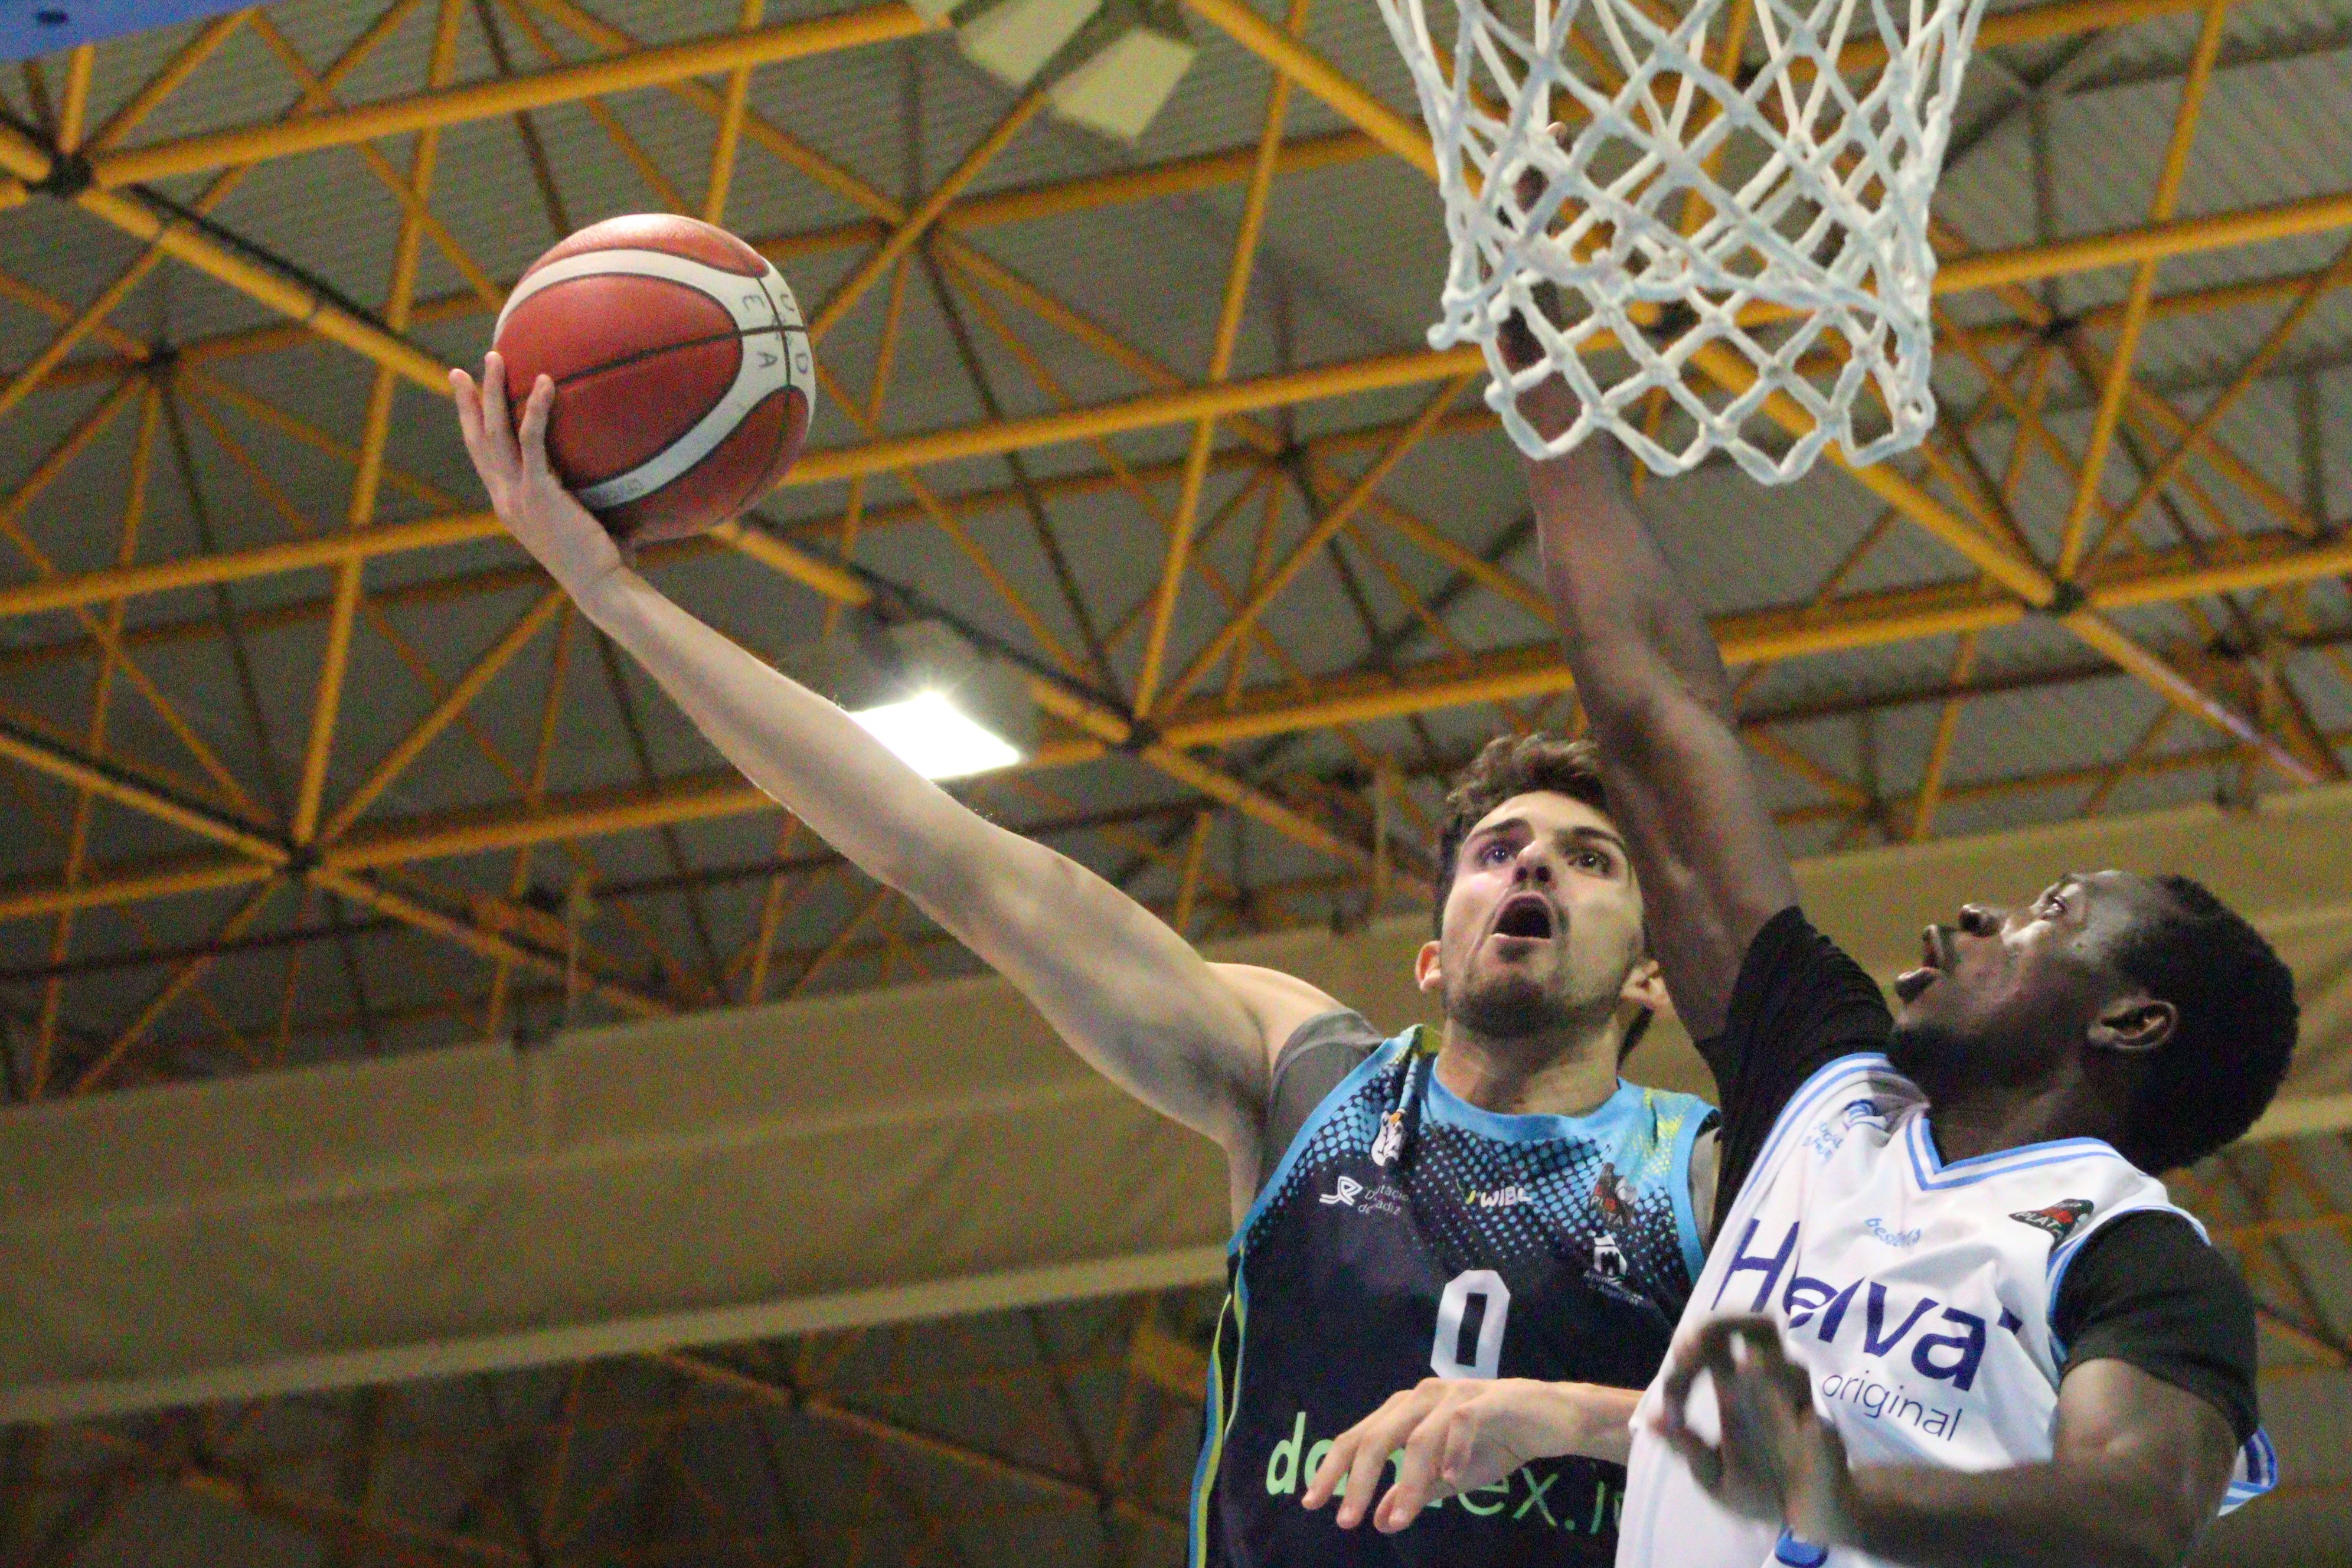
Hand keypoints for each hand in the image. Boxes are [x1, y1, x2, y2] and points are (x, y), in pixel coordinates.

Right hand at [451, 353, 625, 597]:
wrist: (601, 586)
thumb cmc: (602, 560)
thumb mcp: (577, 524)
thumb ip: (577, 499)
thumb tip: (609, 475)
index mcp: (510, 507)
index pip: (483, 460)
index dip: (470, 427)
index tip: (464, 400)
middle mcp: (506, 500)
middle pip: (478, 441)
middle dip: (466, 403)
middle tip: (459, 372)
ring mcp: (518, 496)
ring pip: (496, 433)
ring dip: (492, 392)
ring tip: (494, 357)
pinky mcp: (539, 492)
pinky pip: (532, 440)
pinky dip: (535, 409)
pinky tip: (545, 382)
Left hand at [1300, 1377, 1602, 1532]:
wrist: (1551, 1419)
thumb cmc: (1495, 1442)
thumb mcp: (1449, 1477)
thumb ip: (1415, 1493)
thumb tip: (1380, 1521)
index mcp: (1406, 1411)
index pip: (1359, 1438)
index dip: (1333, 1470)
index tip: (1312, 1503)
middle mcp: (1422, 1397)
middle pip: (1376, 1436)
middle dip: (1357, 1479)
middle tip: (1345, 1521)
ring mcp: (1454, 1395)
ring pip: (1417, 1436)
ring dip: (1407, 1480)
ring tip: (1398, 1517)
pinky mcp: (1488, 1399)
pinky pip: (1461, 1422)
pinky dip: (1452, 1452)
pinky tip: (1452, 1480)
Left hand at [1650, 1316, 1861, 1547]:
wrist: (1811, 1522)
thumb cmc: (1764, 1492)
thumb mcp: (1715, 1477)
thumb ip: (1687, 1448)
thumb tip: (1649, 1422)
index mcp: (1734, 1390)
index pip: (1707, 1351)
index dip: (1683, 1365)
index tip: (1671, 1406)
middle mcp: (1760, 1380)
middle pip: (1742, 1324)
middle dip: (1714, 1324)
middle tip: (1687, 1350)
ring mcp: (1788, 1390)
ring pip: (1768, 1337)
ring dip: (1736, 1332)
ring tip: (1705, 1352)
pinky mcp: (1813, 1412)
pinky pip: (1795, 1380)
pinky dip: (1771, 1369)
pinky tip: (1745, 1368)